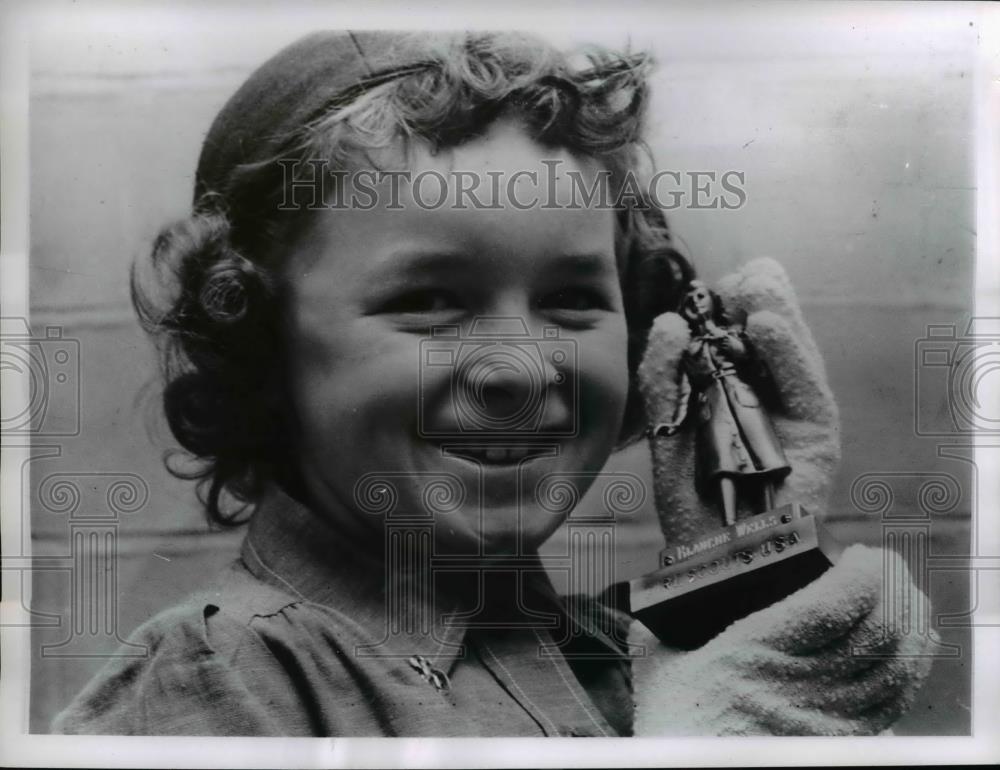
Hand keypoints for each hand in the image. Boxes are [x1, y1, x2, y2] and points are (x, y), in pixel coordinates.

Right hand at [629, 545, 936, 734]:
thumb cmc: (673, 726)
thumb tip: (658, 594)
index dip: (865, 574)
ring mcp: (828, 722)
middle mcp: (800, 687)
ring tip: (906, 599)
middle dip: (896, 590)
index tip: (864, 554)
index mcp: (754, 654)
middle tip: (888, 567)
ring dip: (912, 626)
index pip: (833, 607)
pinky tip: (910, 648)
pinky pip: (895, 704)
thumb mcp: (659, 665)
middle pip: (879, 634)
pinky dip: (911, 669)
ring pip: (896, 669)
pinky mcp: (841, 746)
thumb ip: (661, 623)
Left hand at [637, 258, 840, 542]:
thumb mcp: (667, 427)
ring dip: (775, 311)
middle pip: (771, 337)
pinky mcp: (819, 435)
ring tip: (753, 283)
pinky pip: (805, 386)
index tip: (712, 285)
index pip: (739, 338)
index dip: (730, 308)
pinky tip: (767, 325)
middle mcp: (771, 400)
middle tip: (737, 275)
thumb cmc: (692, 498)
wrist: (714, 557)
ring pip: (792, 351)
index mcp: (735, 393)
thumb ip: (665, 377)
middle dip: (757, 299)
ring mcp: (796, 415)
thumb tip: (670, 322)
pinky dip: (787, 353)